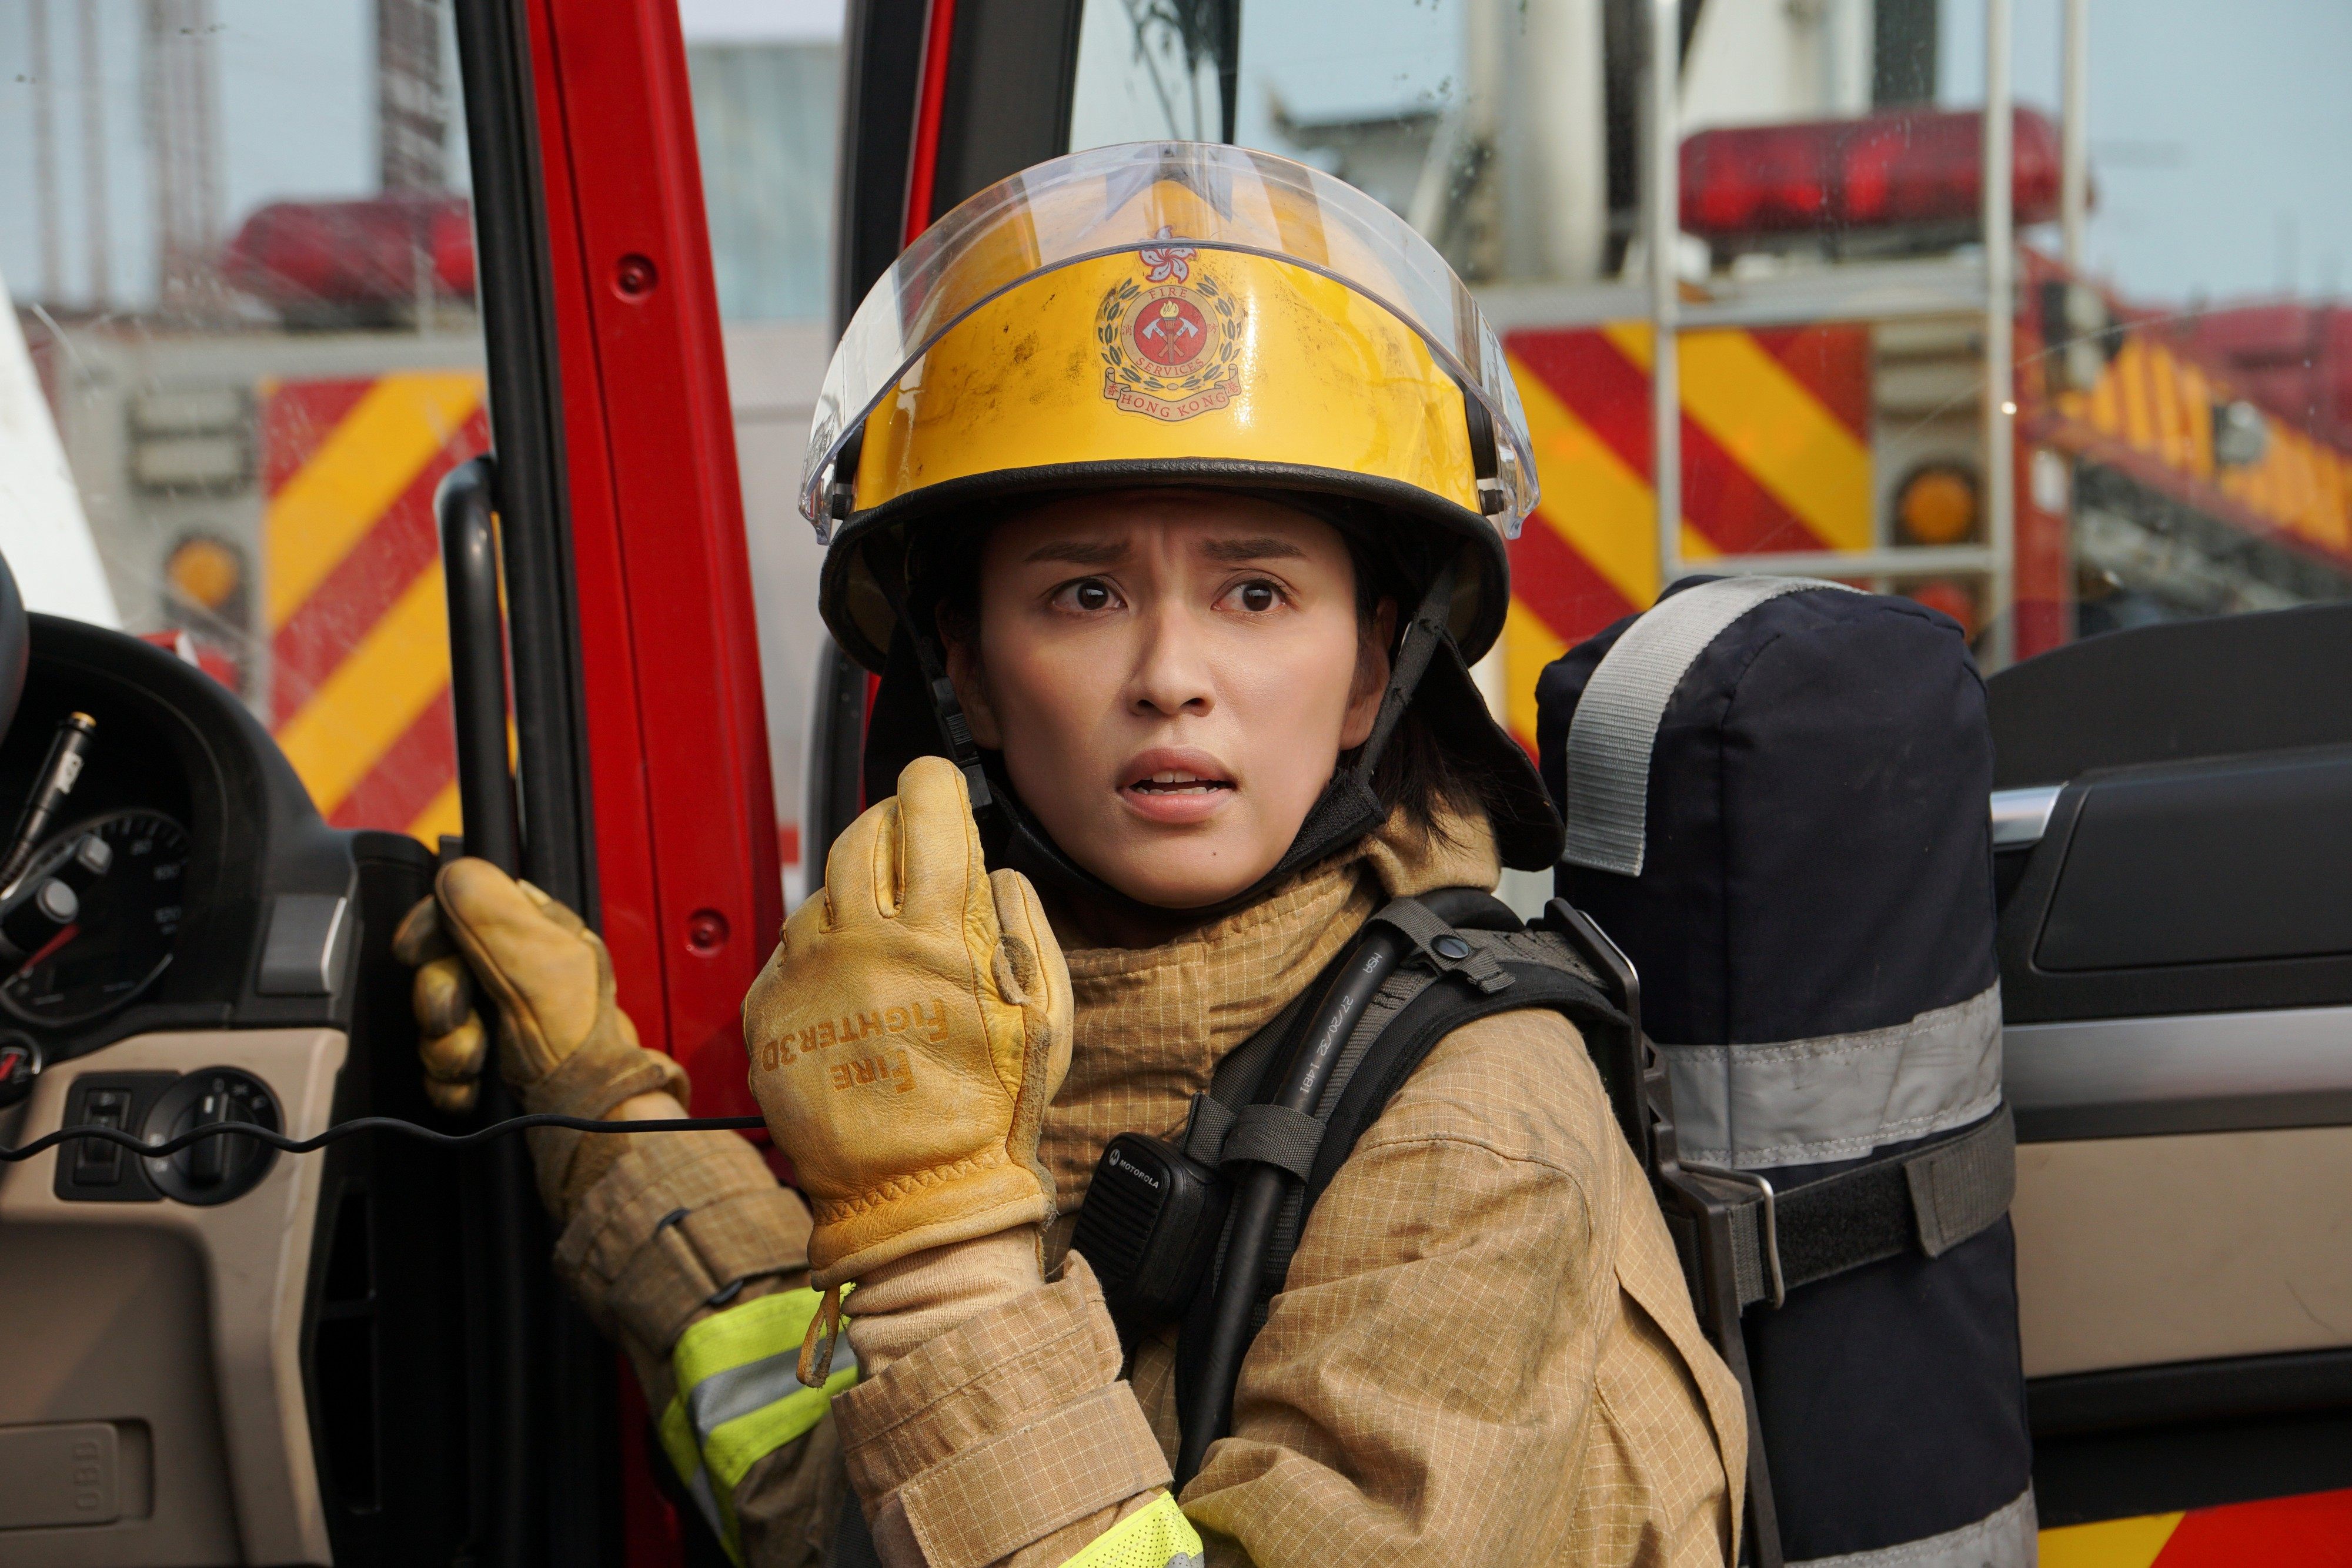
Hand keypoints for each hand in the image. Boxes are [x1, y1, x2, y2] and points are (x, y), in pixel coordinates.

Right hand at [392, 859, 684, 1141]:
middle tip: (456, 1017)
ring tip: (475, 1060)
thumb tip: (455, 872)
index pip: (466, 905)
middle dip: (439, 1000)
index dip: (431, 925)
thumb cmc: (576, 1040)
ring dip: (446, 1047)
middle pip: (439, 967)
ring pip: (436, 1021)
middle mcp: (517, 972)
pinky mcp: (488, 1063)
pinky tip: (474, 1087)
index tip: (413, 949)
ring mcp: (499, 1019)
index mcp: (537, 935)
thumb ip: (493, 914)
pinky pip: (441, 1063)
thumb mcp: (539, 964)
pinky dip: (451, 1082)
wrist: (584, 1114)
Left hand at [743, 757, 1071, 1294]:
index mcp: (936, 934)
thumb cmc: (989, 1112)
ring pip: (820, 892)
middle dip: (888, 823)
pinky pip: (789, 952)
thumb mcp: (1045, 1012)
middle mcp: (862, 941)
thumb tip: (995, 873)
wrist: (917, 1196)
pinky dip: (820, 950)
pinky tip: (850, 980)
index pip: (925, 814)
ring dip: (853, 891)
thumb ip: (1021, 925)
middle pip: (862, 837)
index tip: (936, 784)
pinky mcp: (771, 1012)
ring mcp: (809, 975)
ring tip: (883, 928)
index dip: (932, 785)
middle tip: (909, 839)